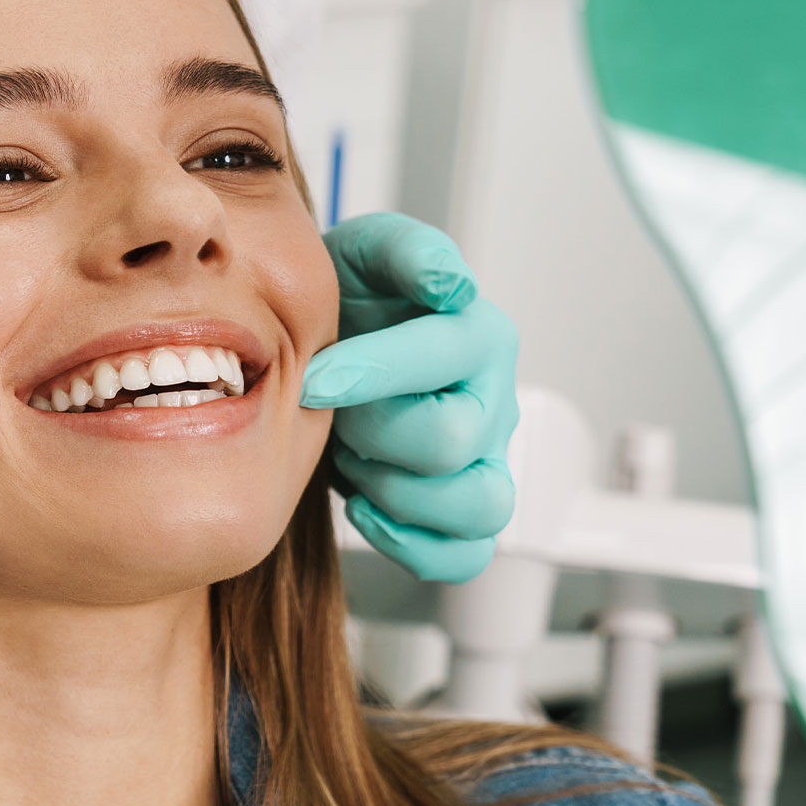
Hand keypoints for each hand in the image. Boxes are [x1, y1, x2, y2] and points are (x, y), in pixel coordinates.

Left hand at [300, 213, 519, 582]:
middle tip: (332, 413)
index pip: (443, 358)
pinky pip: (466, 554)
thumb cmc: (351, 301)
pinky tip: (365, 508)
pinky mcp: (464, 507)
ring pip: (478, 507)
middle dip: (373, 431)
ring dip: (397, 492)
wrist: (333, 343)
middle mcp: (494, 400)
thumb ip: (406, 251)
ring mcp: (486, 461)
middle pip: (451, 442)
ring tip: (355, 458)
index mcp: (478, 334)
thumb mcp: (366, 253)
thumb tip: (449, 283)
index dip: (371, 372)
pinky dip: (414, 544)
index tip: (311, 379)